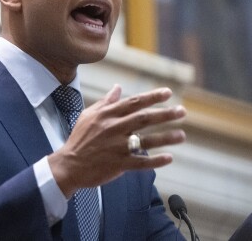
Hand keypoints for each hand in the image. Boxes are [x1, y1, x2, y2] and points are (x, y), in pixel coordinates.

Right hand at [48, 85, 185, 197]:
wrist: (69, 164)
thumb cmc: (79, 138)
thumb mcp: (88, 115)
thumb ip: (105, 102)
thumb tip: (118, 87)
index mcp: (107, 115)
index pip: (134, 103)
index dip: (152, 97)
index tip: (168, 93)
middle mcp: (114, 129)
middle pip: (144, 119)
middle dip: (165, 114)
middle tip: (182, 111)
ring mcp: (117, 147)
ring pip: (145, 141)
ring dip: (165, 138)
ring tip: (182, 135)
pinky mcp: (119, 164)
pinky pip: (140, 163)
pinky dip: (155, 161)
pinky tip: (169, 158)